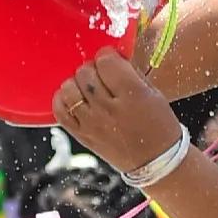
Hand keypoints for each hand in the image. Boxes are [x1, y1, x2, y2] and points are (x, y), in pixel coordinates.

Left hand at [52, 52, 181, 174]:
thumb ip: (130, 73)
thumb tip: (111, 57)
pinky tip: (74, 99)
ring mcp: (92, 123)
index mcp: (133, 95)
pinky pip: (60, 111)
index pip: (106, 61)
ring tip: (88, 88)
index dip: (108, 56)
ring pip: (69, 88)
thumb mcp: (153, 94)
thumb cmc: (158, 125)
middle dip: (93, 69)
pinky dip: (63, 100)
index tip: (111, 60)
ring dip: (77, 83)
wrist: (155, 161)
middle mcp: (109, 109)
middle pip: (85, 72)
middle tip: (102, 76)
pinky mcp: (81, 135)